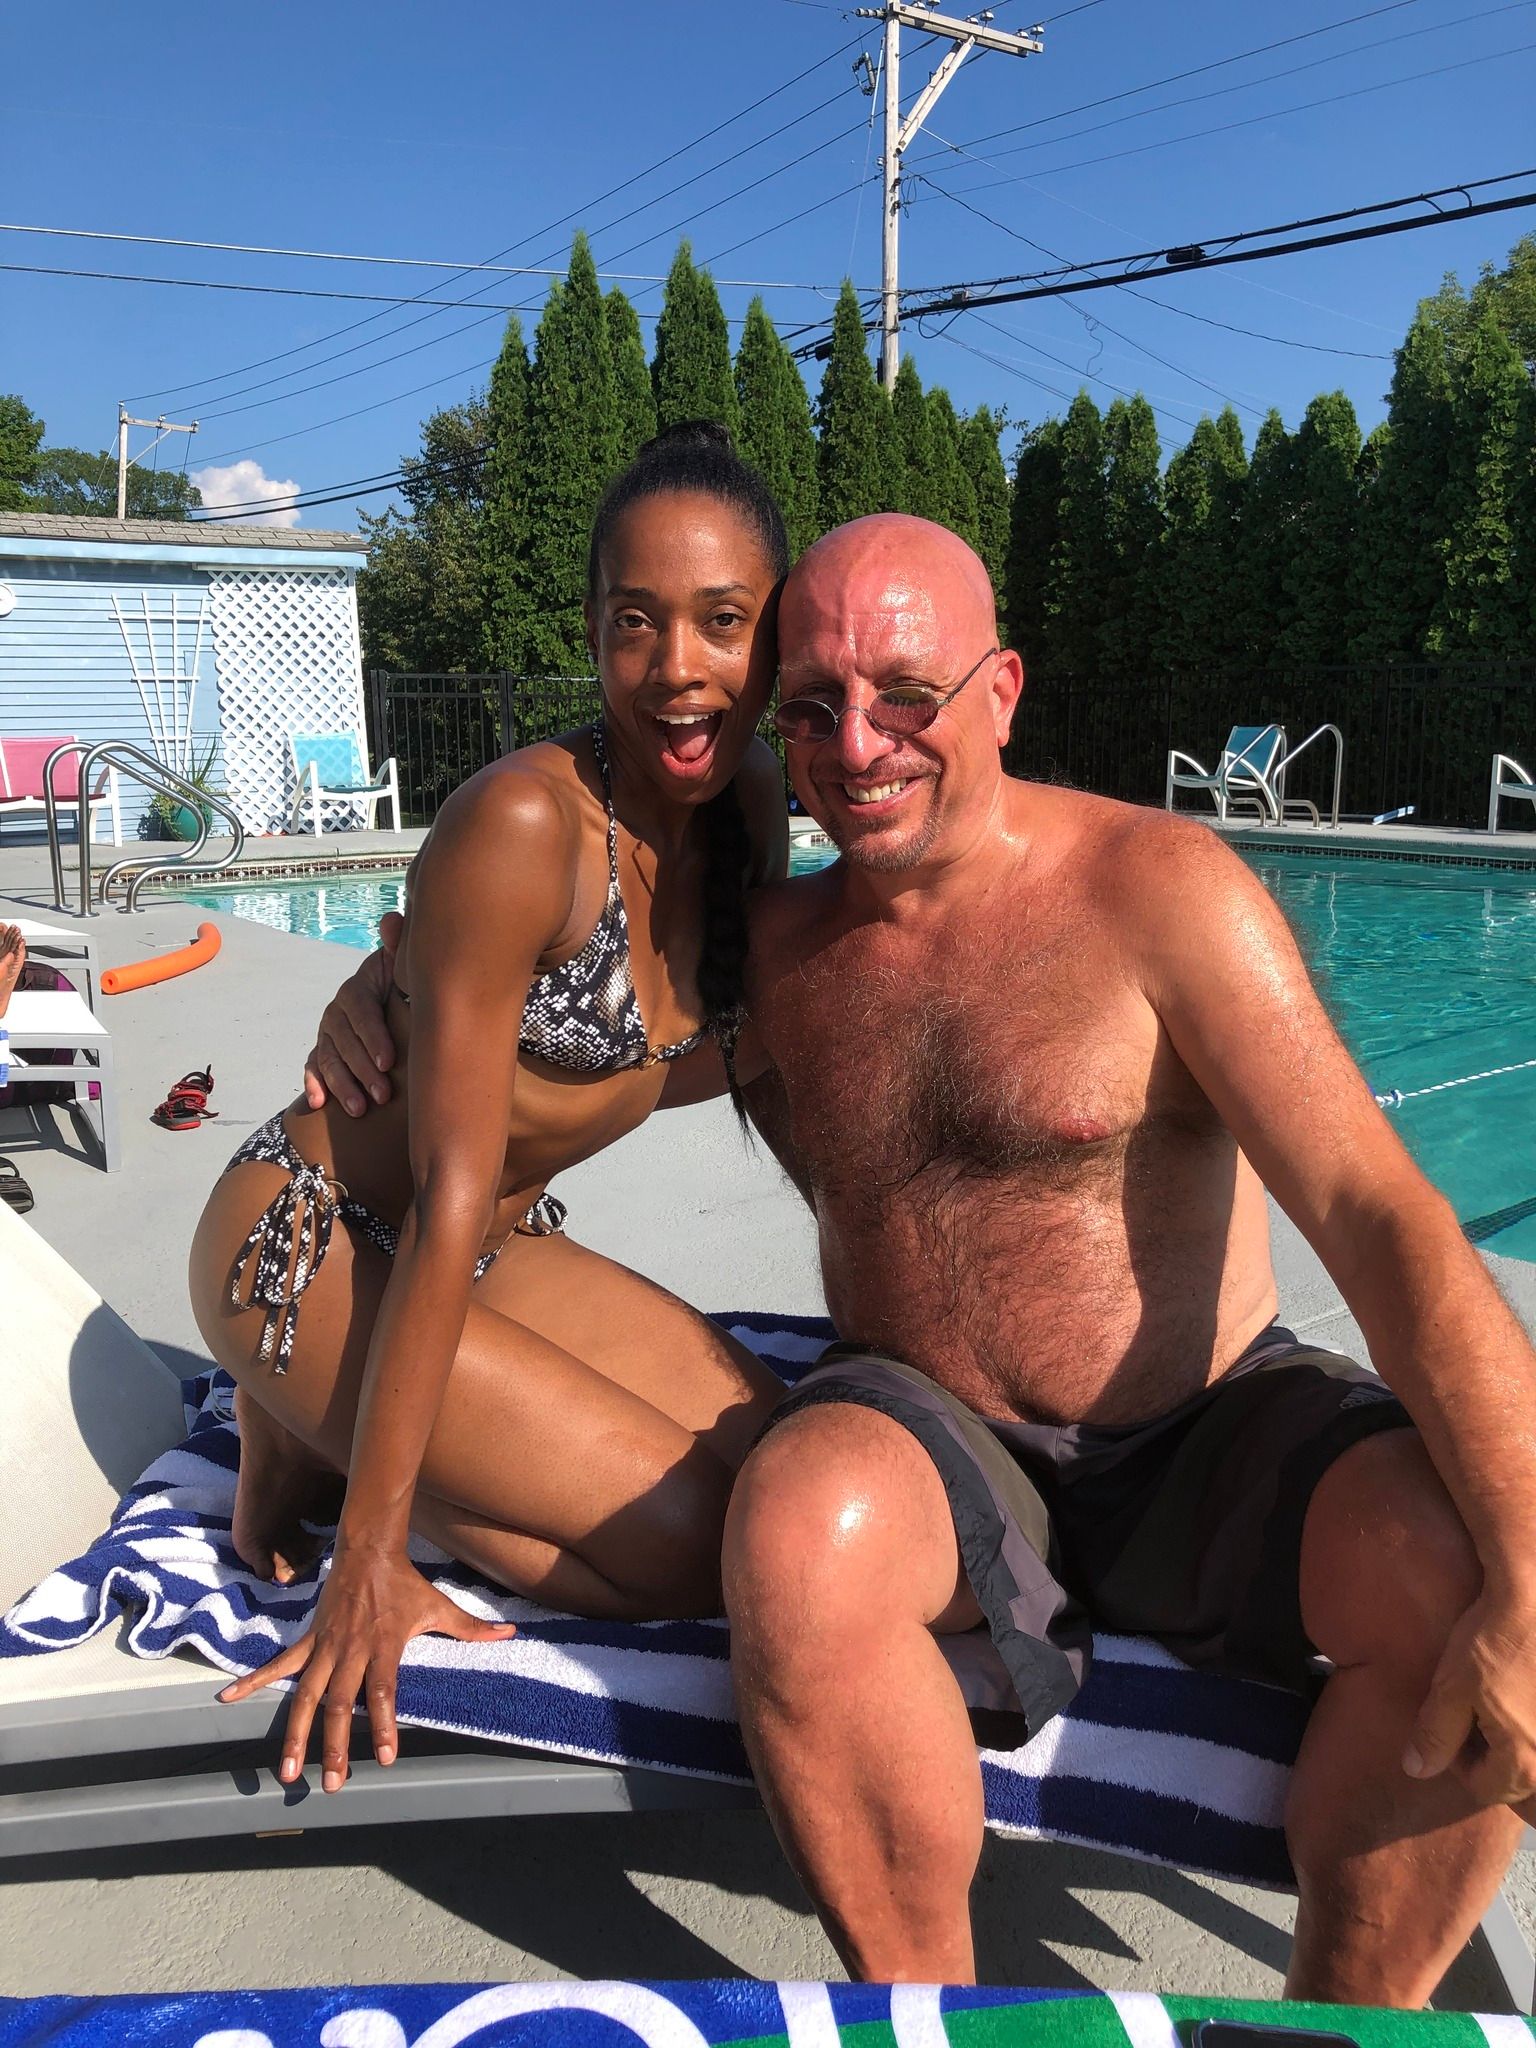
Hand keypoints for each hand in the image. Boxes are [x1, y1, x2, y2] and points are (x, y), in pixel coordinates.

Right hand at [217, 1538, 515, 1790]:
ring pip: (305, 1695)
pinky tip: (227, 1699)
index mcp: (383, 1645)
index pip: (383, 1692)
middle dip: (333, 1746)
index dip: (383, 1724)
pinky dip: (252, 1681)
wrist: (369, 1547)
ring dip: (294, 1734)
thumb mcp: (439, 1606)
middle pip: (338, 1704)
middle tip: (331, 1782)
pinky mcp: (308, 1639)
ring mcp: (325, 1646)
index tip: (384, 1757)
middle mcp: (350, 1650)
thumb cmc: (406, 1582)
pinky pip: (278, 1664)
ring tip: (287, 1771)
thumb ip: (471, 1627)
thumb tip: (510, 1632)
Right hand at [303, 912, 403, 1116]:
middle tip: (383, 1095)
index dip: (373, 1036)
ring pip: (330, 1058)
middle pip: (345, 1041)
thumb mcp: (402, 969)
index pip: (362, 1012)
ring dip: (342, 1084)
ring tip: (359, 1109)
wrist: (395, 1004)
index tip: (389, 1062)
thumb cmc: (405, 988)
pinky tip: (319, 1103)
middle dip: (363, 1070)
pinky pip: (312, 1067)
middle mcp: (338, 1011)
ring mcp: (328, 1033)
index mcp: (358, 990)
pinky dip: (313, 1084)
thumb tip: (393, 918)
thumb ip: (399, 947)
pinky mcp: (322, 1052)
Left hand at [1404, 1589, 1535, 1821]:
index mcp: (1524, 1763)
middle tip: (1479, 1727)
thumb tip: (1417, 1770)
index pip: (1484, 1787)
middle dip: (1498, 1765)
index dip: (1457, 1762)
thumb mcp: (1452, 1688)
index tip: (1450, 1728)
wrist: (1533, 1599)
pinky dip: (1533, 1732)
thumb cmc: (1492, 1643)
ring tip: (1500, 1715)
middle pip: (1520, 1784)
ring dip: (1519, 1750)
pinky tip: (1522, 1701)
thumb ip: (1435, 1735)